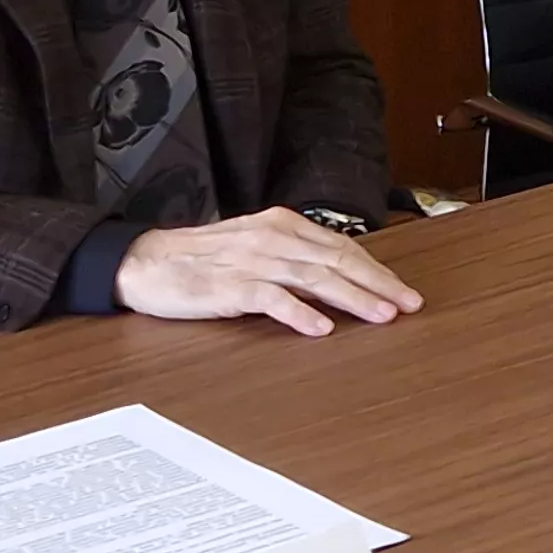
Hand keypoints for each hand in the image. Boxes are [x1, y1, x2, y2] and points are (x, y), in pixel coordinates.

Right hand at [113, 206, 422, 335]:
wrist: (144, 261)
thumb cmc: (200, 258)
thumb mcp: (253, 245)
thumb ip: (292, 256)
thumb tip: (335, 275)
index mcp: (281, 224)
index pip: (341, 247)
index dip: (376, 270)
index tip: (402, 290)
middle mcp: (272, 238)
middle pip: (337, 261)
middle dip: (378, 284)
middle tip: (408, 305)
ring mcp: (252, 261)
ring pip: (314, 278)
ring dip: (352, 298)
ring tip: (381, 315)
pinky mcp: (230, 287)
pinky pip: (272, 299)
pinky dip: (300, 313)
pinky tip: (321, 328)